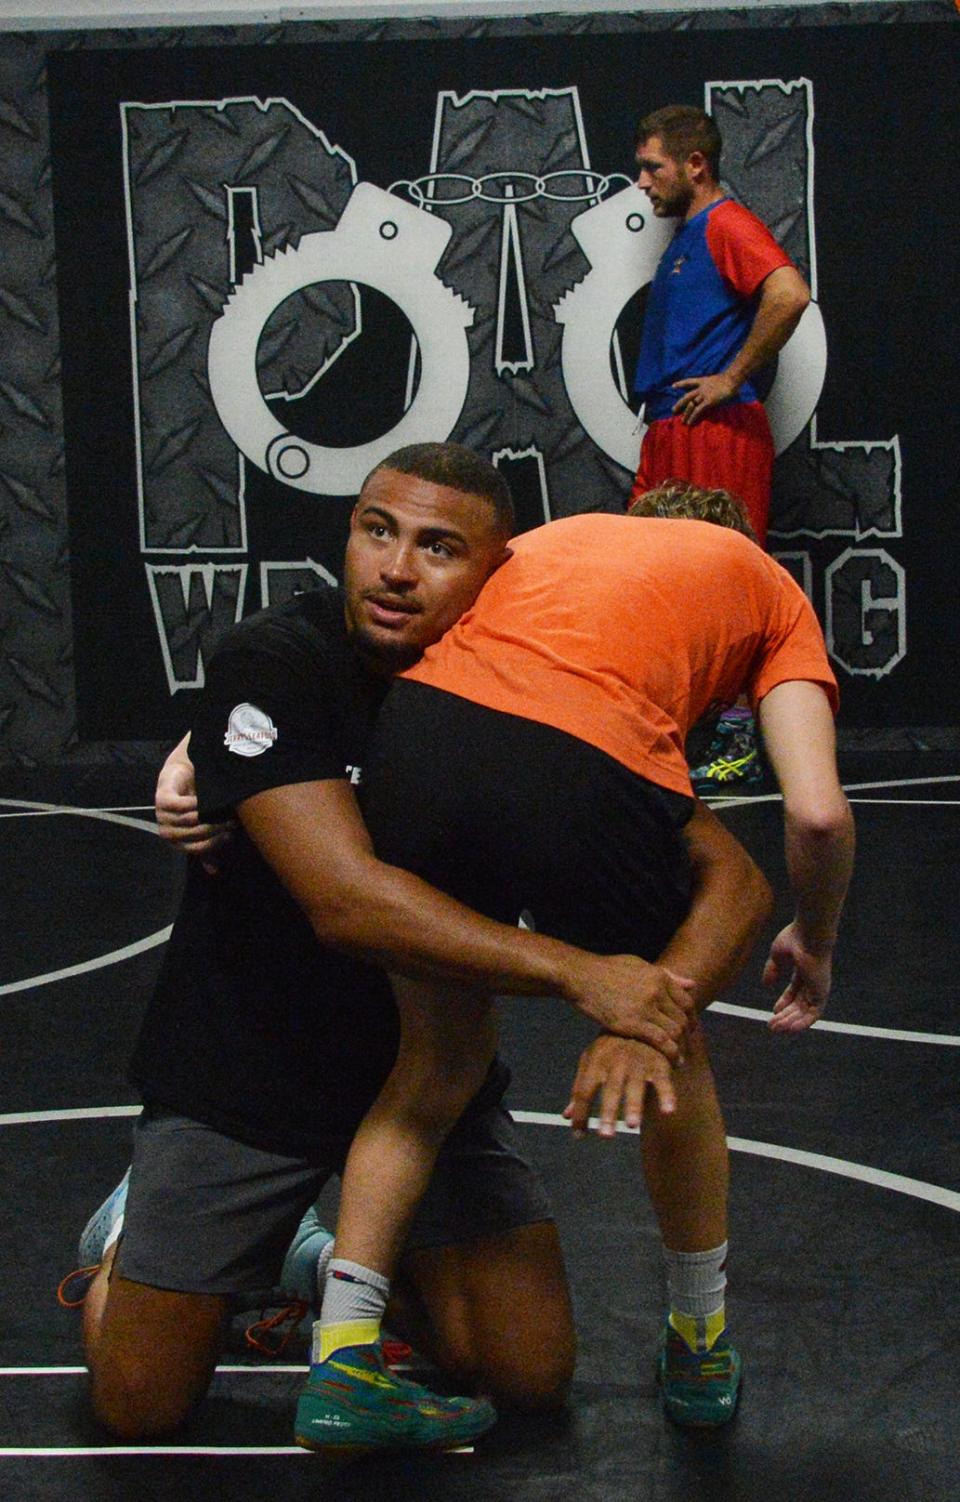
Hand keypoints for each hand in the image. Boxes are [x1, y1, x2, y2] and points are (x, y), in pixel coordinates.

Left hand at [155, 754, 234, 868]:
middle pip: (193, 834)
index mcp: (174, 841)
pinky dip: (195, 803)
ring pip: (188, 820)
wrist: (180, 775)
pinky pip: (180, 805)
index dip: (214, 843)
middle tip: (231, 823)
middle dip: (215, 829)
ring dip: (208, 816)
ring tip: (224, 811)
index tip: (230, 836)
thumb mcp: (200, 827)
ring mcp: (162, 815)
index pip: (196, 848)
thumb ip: (206, 847)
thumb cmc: (192, 802)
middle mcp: (166, 831)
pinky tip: (207, 799)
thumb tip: (214, 872)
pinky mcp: (162, 798)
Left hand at [563, 1034, 676, 1138]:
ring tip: (632, 1126)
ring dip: (634, 1106)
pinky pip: (664, 1081)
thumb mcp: (591, 1063)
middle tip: (605, 1136)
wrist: (638, 1022)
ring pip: (635, 1087)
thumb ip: (579, 1089)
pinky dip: (667, 1096)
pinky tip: (668, 1111)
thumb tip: (567, 1117)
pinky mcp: (658, 1063)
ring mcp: (638, 1062)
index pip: (584, 1091)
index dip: (580, 1114)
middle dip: (608, 1113)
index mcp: (595, 1062)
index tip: (579, 1135)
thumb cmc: (609, 1049)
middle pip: (610, 1090)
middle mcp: (615, 1062)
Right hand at [564, 952, 695, 1059]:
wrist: (581, 976)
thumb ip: (666, 975)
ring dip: (679, 1046)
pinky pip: (660, 1040)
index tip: (690, 1029)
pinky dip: (669, 1052)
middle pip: (682, 1018)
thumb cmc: (606, 970)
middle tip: (685, 1047)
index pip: (686, 1002)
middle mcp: (657, 991)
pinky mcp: (632, 1023)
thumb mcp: (638, 965)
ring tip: (678, 1057)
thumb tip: (691, 984)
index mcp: (660, 977)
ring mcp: (645, 1007)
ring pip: (674, 1031)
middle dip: (686, 1035)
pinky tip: (670, 1061)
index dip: (691, 1018)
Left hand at [671, 372, 737, 425]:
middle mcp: (701, 388)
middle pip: (687, 396)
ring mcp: (704, 395)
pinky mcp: (708, 401)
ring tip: (681, 421)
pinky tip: (689, 422)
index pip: (689, 382)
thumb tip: (717, 389)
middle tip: (673, 410)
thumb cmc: (730, 379)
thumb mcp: (719, 380)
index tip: (673, 386)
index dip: (681, 384)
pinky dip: (692, 417)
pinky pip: (698, 410)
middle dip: (680, 403)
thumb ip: (715, 385)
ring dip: (686, 413)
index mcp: (703, 381)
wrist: (732, 379)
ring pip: (691, 405)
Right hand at [762, 921, 831, 1032]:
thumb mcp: (777, 955)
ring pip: (805, 1012)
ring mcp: (818, 987)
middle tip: (771, 1025)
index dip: (784, 1002)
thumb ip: (772, 970)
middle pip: (799, 1004)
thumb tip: (766, 984)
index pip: (795, 991)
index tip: (773, 1011)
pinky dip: (802, 1022)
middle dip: (785, 1016)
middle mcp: (812, 981)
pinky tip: (789, 1028)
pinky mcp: (822, 993)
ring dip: (791, 1022)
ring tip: (776, 1029)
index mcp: (804, 970)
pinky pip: (814, 1014)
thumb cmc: (794, 939)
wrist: (809, 935)